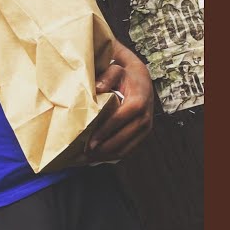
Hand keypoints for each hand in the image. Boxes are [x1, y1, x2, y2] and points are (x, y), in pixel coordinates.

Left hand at [82, 40, 155, 162]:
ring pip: (126, 148)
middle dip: (102, 150)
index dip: (103, 133)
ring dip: (106, 156)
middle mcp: (145, 118)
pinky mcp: (144, 135)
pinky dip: (113, 156)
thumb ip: (108, 76)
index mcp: (137, 103)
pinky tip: (98, 158)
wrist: (142, 78)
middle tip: (83, 156)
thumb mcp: (117, 69)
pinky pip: (129, 150)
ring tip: (87, 160)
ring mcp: (146, 128)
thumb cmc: (125, 74)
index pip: (118, 121)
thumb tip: (97, 88)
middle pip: (122, 140)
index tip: (89, 143)